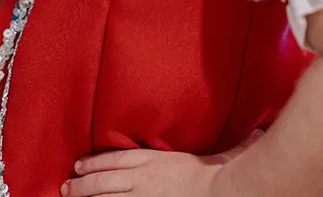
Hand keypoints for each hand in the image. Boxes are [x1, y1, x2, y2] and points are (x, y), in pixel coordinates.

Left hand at [63, 131, 260, 196]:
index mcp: (155, 161)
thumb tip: (255, 131)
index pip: (118, 158)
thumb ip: (232, 146)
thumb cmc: (219, 177)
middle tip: (66, 186)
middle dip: (82, 183)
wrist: (219, 192)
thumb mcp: (221, 158)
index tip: (81, 164)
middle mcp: (143, 178)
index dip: (96, 161)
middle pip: (104, 179)